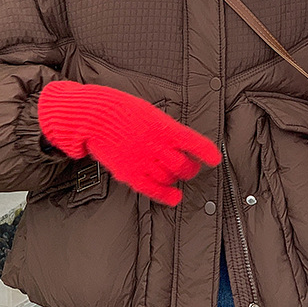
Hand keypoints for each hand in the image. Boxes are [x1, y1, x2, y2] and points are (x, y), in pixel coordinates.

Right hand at [38, 81, 220, 205]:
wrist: (93, 116)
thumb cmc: (120, 109)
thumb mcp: (149, 112)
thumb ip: (165, 129)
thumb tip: (178, 141)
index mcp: (163, 127)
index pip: (192, 142)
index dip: (206, 152)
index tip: (214, 158)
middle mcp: (155, 146)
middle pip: (183, 165)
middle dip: (191, 169)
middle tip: (192, 168)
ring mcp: (142, 161)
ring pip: (170, 178)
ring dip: (178, 179)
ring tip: (179, 177)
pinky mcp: (129, 172)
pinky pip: (151, 189)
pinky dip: (165, 195)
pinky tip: (174, 197)